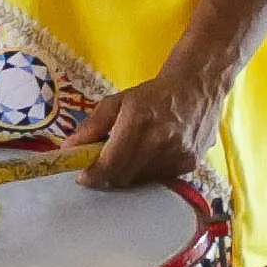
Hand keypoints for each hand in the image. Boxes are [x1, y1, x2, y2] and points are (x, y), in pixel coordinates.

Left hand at [87, 68, 222, 197]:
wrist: (197, 87)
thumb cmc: (153, 94)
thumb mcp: (116, 102)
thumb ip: (91, 126)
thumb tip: (68, 148)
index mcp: (138, 122)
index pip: (110, 164)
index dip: (93, 175)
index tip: (83, 177)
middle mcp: (160, 142)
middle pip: (124, 176)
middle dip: (107, 175)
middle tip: (100, 166)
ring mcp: (178, 155)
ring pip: (141, 180)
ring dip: (128, 173)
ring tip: (129, 154)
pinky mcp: (190, 163)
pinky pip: (160, 178)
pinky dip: (147, 171)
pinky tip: (149, 154)